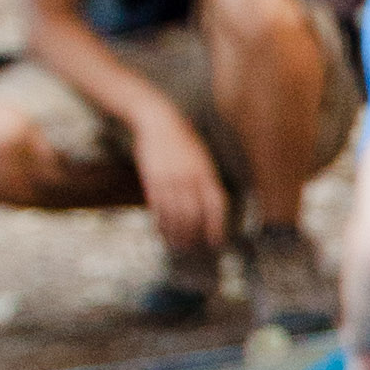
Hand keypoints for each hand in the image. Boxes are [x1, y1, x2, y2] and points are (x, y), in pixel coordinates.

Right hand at [131, 103, 230, 260]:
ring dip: (176, 234)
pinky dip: (160, 223)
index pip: (216, 206)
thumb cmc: (182, 139)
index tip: (216, 242)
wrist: (158, 121)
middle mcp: (190, 179)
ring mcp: (171, 180)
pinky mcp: (153, 180)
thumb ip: (205, 180)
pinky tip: (161, 231)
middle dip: (194, 236)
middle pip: (194, 216)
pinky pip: (158, 208)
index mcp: (206, 173)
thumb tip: (209, 205)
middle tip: (192, 248)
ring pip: (175, 216)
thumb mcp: (201, 157)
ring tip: (177, 245)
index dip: (217, 226)